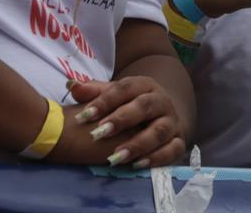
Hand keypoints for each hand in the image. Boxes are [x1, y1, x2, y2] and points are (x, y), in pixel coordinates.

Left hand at [58, 76, 186, 168]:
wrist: (160, 116)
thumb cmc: (129, 106)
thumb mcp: (113, 96)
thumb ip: (93, 92)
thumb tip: (72, 86)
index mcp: (145, 86)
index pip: (126, 88)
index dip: (105, 101)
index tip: (84, 116)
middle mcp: (162, 101)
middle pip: (145, 106)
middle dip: (122, 119)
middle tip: (99, 133)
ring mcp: (172, 122)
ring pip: (160, 130)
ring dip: (138, 144)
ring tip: (115, 157)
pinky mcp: (178, 141)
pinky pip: (173, 149)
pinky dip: (157, 158)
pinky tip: (137, 165)